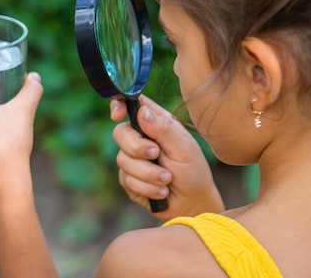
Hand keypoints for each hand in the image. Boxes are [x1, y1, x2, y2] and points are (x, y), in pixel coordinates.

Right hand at [111, 95, 223, 219]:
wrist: (192, 204)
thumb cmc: (193, 171)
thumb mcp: (184, 147)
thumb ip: (163, 129)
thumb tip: (142, 112)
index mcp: (155, 123)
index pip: (132, 105)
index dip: (119, 106)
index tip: (117, 115)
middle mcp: (140, 138)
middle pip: (120, 133)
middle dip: (137, 148)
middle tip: (156, 154)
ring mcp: (132, 159)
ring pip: (123, 160)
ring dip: (148, 173)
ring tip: (167, 179)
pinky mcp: (128, 179)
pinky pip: (127, 180)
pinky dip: (147, 187)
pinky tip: (162, 191)